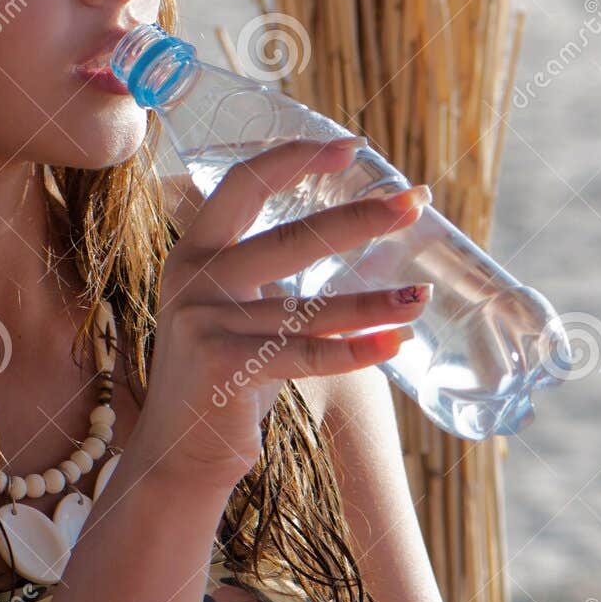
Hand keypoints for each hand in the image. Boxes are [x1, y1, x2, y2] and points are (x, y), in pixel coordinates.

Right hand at [127, 137, 430, 492]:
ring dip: (374, 303)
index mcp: (195, 253)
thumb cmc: (226, 380)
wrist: (180, 455)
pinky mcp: (221, 367)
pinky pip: (304, 355)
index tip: (352, 146)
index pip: (243, 184)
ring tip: (420, 297)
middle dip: (359, 218)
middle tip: (414, 204)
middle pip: (290, 237)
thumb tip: (357, 231)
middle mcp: (194, 279)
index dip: (296, 158)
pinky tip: (393, 343)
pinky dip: (354, 351)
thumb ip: (272, 274)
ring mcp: (204, 322)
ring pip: (308, 308)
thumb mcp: (237, 311)